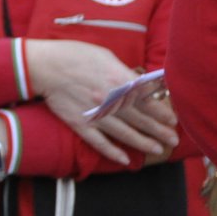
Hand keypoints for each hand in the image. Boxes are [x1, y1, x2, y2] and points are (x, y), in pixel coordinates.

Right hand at [27, 39, 175, 163]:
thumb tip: (140, 84)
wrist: (43, 66)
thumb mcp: (105, 56)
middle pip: (140, 119)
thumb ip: (124, 72)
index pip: (147, 102)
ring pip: (124, 133)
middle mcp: (110, 100)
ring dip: (143, 143)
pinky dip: (112, 152)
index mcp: (118, 81)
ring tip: (157, 149)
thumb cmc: (74, 55)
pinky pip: (99, 142)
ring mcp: (95, 114)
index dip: (162, 113)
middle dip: (159, 131)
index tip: (173, 121)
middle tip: (173, 140)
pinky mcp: (80, 124)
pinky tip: (125, 160)